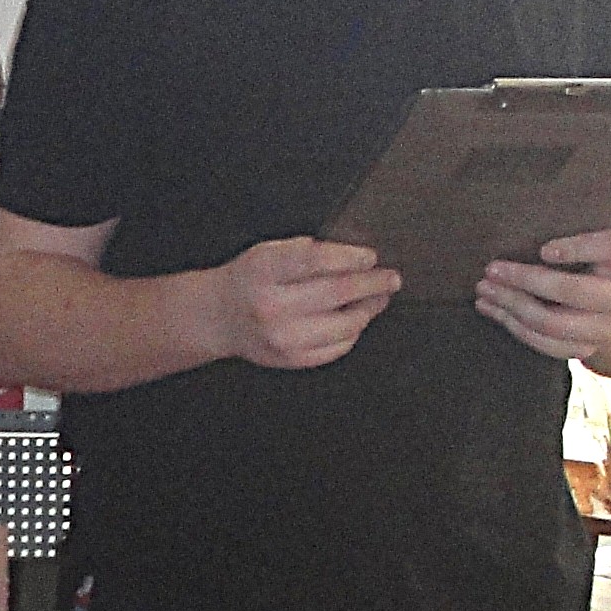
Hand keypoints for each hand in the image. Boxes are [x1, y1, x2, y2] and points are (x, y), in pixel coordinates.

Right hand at [197, 238, 399, 370]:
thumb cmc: (249, 280)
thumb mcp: (268, 252)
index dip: (351, 258)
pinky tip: (354, 321)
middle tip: (391, 279)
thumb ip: (305, 251)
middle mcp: (271, 305)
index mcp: (264, 271)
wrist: (219, 317)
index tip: (371, 258)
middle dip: (372, 284)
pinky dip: (352, 333)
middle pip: (336, 293)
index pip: (317, 261)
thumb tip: (356, 259)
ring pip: (344, 325)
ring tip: (377, 299)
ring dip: (368, 310)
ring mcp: (282, 336)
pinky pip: (337, 347)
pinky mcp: (291, 359)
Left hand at [477, 228, 610, 362]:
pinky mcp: (585, 349)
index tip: (543, 248)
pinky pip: (543, 343)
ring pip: (552, 322)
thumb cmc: (591, 259)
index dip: (579, 247)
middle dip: (525, 279)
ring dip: (510, 305)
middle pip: (573, 291)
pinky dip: (511, 325)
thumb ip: (569, 228)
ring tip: (483, 289)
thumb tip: (516, 227)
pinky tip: (490, 308)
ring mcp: (606, 328)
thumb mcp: (590, 237)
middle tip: (491, 268)